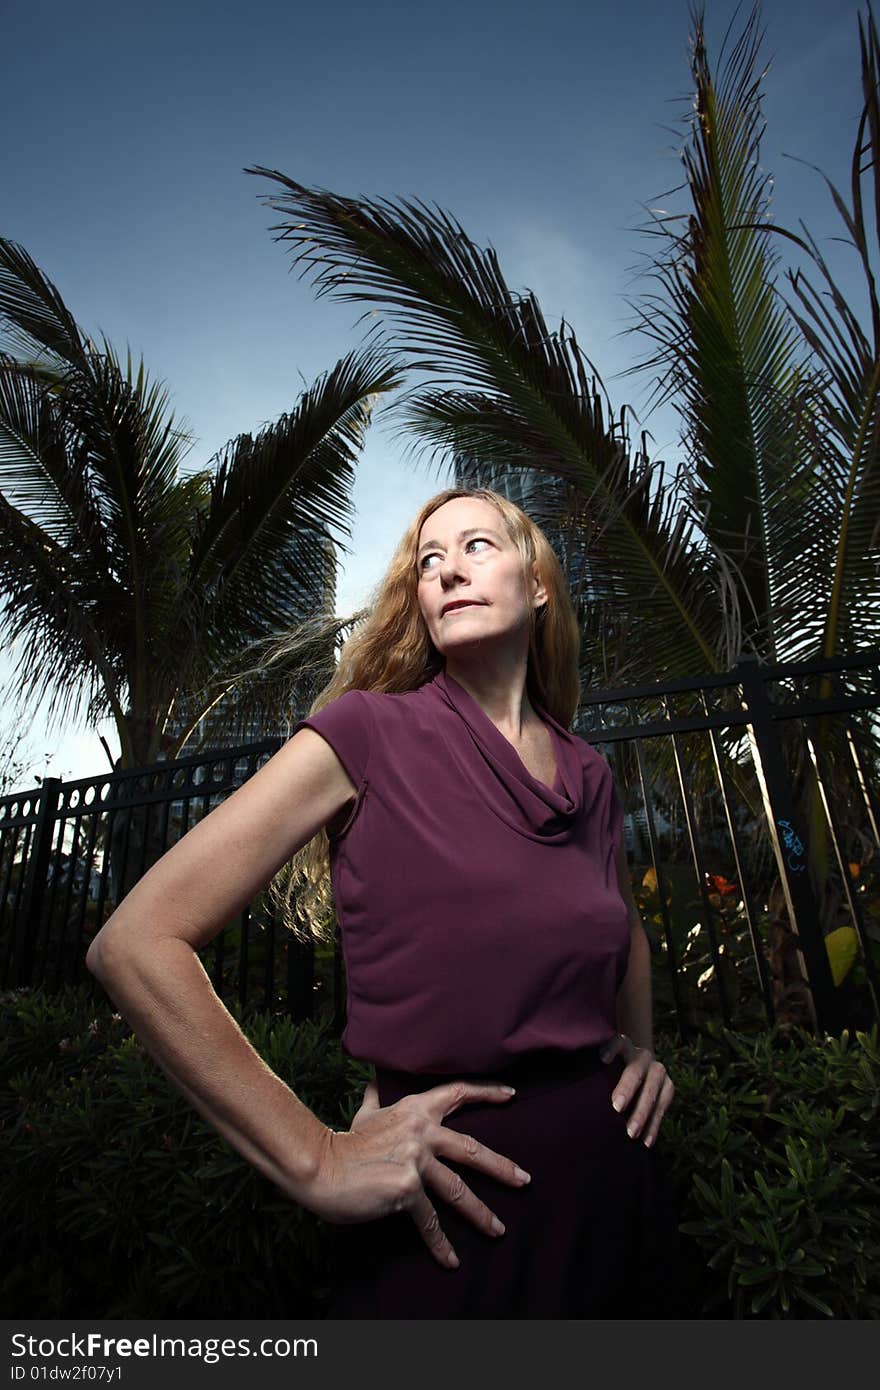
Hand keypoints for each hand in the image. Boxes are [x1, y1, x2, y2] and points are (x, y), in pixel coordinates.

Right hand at [305, 1079, 530, 1268]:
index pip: (457, 1093)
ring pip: (458, 1190)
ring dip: (481, 1214)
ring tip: (498, 1230)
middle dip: (501, 1167)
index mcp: (415, 1110)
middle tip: (524, 1180)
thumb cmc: (344, 1142)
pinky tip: (451, 1260)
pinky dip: (440, 1244)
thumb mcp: (365, 1113)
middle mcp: (421, 1131)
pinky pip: (429, 1220)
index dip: (486, 1093)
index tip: (511, 1095)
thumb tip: (375, 1079)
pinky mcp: (406, 1188)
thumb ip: (377, 1098)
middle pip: (471, 1149)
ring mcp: (416, 1159)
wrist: (321, 1167)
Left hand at [599, 1033, 673, 1147]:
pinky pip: (663, 1107)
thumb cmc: (608, 1072)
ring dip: (642, 1113)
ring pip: (652, 1090)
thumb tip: (561, 1083)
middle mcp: (642, 1056)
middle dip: (627, 1089)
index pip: (619, 1042)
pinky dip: (654, 1125)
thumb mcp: (601, 1066)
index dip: (612, 1048)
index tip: (602, 1060)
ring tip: (631, 1133)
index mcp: (624, 1046)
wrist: (638, 1071)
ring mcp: (658, 1071)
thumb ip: (590, 1070)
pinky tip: (646, 1142)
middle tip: (616, 1108)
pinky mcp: (668, 1087)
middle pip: (636, 1070)